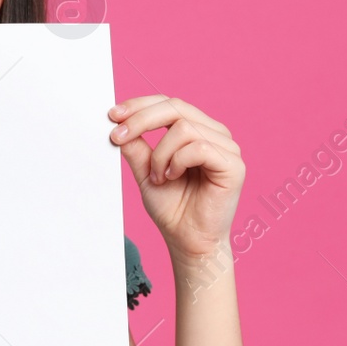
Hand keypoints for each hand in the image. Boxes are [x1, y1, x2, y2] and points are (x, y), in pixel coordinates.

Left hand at [109, 96, 244, 258]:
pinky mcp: (233, 165)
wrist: (188, 241)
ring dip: (160, 154)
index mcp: (196, 130)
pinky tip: (172, 177)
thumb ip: (137, 147)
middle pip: (175, 107)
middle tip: (118, 136)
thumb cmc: (172, 209)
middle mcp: (214, 133)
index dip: (140, 105)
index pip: (169, 104)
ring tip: (158, 177)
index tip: (112, 115)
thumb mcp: (145, 172)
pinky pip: (199, 147)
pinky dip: (177, 162)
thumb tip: (119, 122)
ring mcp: (227, 147)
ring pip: (184, 128)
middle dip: (141, 120)